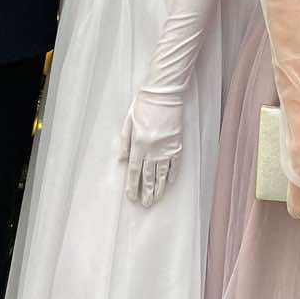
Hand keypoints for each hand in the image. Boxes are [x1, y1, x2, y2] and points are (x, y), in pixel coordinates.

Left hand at [118, 91, 182, 207]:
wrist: (164, 93)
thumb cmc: (144, 105)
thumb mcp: (128, 122)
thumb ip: (125, 142)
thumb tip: (122, 160)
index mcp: (138, 143)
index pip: (134, 171)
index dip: (132, 186)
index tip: (132, 197)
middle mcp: (152, 149)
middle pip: (148, 176)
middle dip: (147, 192)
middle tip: (146, 204)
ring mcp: (166, 147)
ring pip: (162, 173)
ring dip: (159, 188)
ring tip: (157, 199)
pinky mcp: (177, 144)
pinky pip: (175, 164)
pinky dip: (172, 174)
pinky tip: (170, 183)